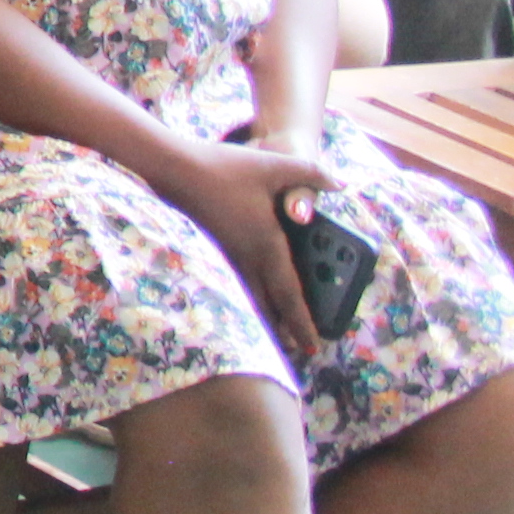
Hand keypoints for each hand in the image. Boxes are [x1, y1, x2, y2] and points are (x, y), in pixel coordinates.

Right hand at [145, 132, 331, 364]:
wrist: (173, 167)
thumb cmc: (225, 167)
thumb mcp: (275, 165)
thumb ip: (311, 173)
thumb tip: (341, 184)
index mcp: (266, 244)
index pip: (289, 294)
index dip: (303, 322)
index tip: (314, 346)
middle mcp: (247, 256)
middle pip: (268, 305)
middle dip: (285, 329)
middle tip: (299, 348)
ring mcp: (227, 253)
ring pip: (250, 296)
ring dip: (265, 316)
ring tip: (277, 332)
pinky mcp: (214, 246)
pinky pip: (237, 282)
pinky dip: (249, 297)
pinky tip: (250, 295)